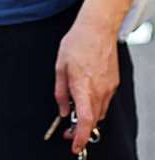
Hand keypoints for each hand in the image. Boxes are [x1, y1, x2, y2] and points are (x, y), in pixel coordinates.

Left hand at [54, 15, 118, 154]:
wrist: (97, 29)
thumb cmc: (77, 43)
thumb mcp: (60, 66)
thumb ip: (60, 91)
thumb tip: (62, 110)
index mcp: (83, 86)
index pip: (84, 120)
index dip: (79, 136)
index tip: (74, 145)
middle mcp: (99, 91)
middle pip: (92, 120)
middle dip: (80, 130)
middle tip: (68, 131)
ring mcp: (109, 88)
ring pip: (99, 112)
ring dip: (87, 116)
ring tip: (74, 108)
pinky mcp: (114, 84)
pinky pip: (104, 101)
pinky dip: (94, 104)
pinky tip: (85, 93)